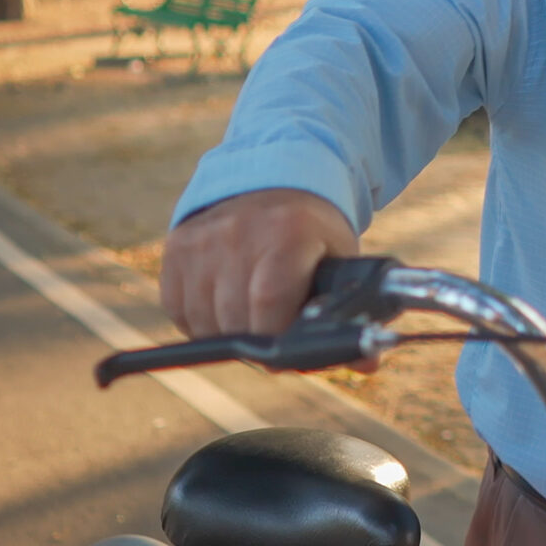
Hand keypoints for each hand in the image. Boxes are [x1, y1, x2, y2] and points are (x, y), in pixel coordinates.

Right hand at [159, 188, 359, 338]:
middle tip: (273, 332)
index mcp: (287, 232)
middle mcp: (238, 231)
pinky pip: (178, 309)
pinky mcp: (177, 247)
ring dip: (226, 332)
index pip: (270, 305)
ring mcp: (203, 238)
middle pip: (235, 320)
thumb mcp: (340, 263)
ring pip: (203, 321)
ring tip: (251, 315)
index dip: (277, 338)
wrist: (272, 180)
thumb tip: (367, 365)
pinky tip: (224, 304)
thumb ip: (353, 315)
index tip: (287, 348)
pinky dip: (199, 319)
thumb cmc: (312, 234)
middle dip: (256, 339)